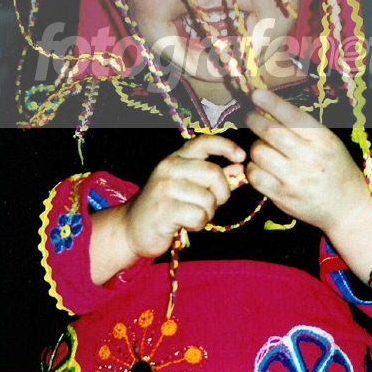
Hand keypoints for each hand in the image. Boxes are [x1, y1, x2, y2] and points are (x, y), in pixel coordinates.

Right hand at [90, 135, 245, 283]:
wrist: (131, 229)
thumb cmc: (165, 206)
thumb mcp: (187, 185)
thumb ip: (213, 177)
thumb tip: (239, 168)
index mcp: (176, 158)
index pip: (203, 142)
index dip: (226, 146)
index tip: (241, 157)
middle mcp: (169, 168)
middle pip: (214, 173)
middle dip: (221, 193)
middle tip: (212, 204)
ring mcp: (164, 188)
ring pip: (208, 199)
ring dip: (207, 213)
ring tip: (193, 215)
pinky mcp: (163, 210)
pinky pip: (198, 216)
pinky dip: (198, 224)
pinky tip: (185, 224)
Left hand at [245, 88, 366, 233]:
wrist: (347, 206)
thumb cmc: (335, 166)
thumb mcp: (327, 141)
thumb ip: (302, 126)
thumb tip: (268, 106)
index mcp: (322, 139)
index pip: (291, 115)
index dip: (270, 102)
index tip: (256, 93)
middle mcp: (307, 157)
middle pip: (268, 131)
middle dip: (253, 119)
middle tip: (251, 116)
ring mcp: (293, 178)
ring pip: (258, 152)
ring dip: (255, 145)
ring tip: (263, 146)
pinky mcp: (281, 196)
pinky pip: (254, 175)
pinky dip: (253, 167)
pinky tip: (261, 166)